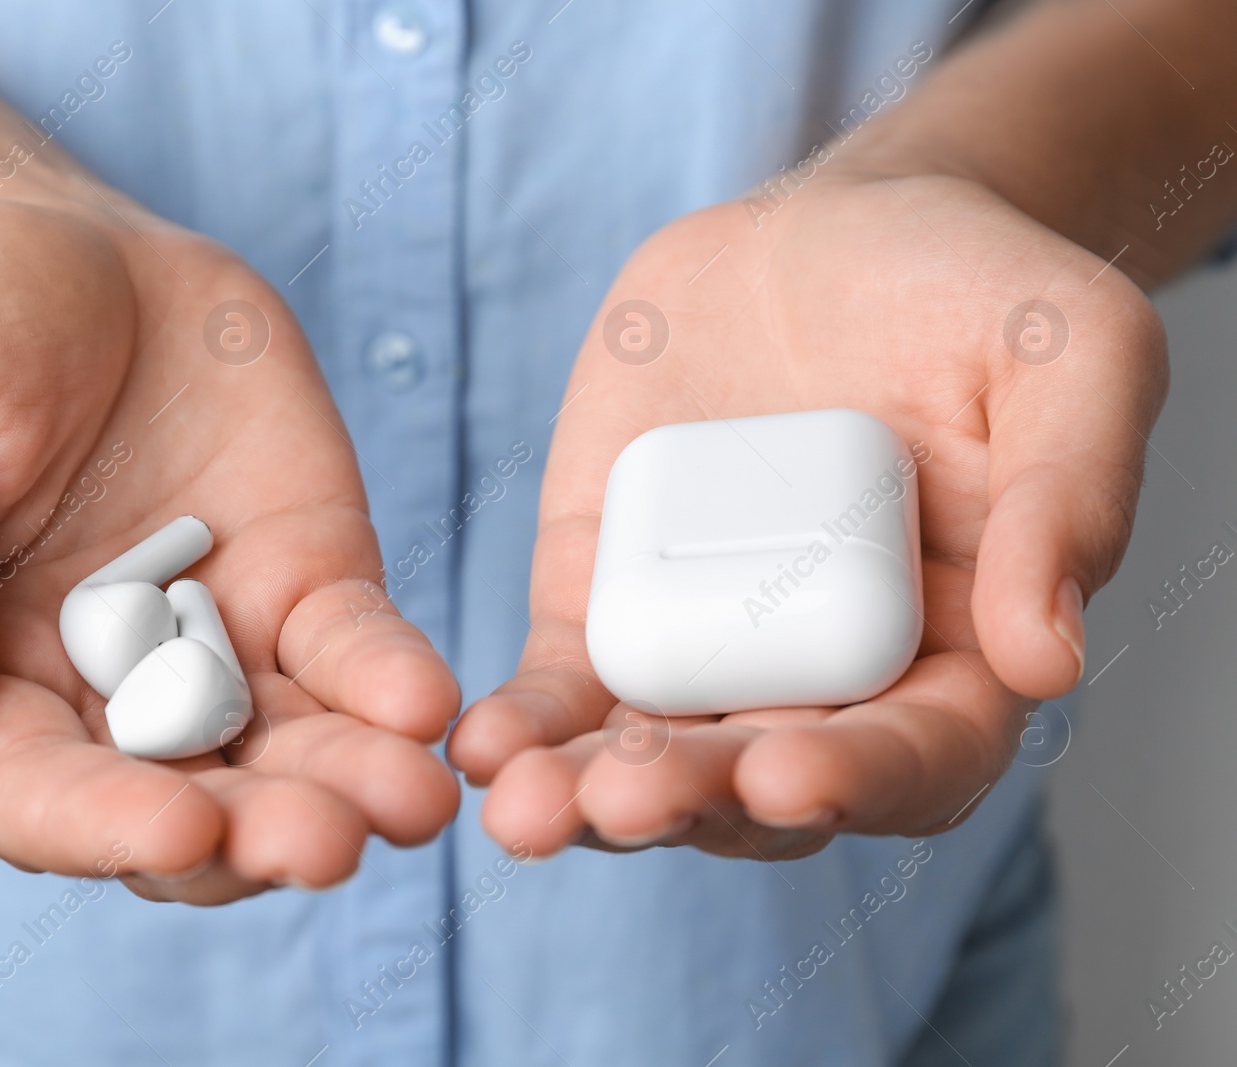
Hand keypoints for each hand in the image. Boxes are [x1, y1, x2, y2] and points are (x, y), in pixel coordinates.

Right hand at [0, 181, 458, 902]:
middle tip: (326, 843)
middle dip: (256, 835)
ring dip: (351, 786)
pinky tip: (428, 704)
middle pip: (184, 804)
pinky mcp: (308, 582)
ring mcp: (220, 644)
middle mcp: (106, 690)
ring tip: (412, 801)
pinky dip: (394, 684)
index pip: (35, 793)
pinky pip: (357, 652)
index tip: (182, 827)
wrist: (68, 240)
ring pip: (288, 752)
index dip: (104, 826)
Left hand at [448, 174, 1165, 859]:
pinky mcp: (608, 600)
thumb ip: (1069, 498)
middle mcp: (821, 678)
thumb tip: (1044, 660)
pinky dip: (524, 720)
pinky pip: (563, 682)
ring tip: (526, 805)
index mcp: (953, 655)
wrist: (831, 239)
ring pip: (645, 755)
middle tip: (628, 798)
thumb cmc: (972, 298)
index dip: (859, 780)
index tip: (788, 775)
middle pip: (757, 782)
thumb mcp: (1068, 358)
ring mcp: (705, 647)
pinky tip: (478, 745)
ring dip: (583, 794)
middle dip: (692, 800)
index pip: (917, 759)